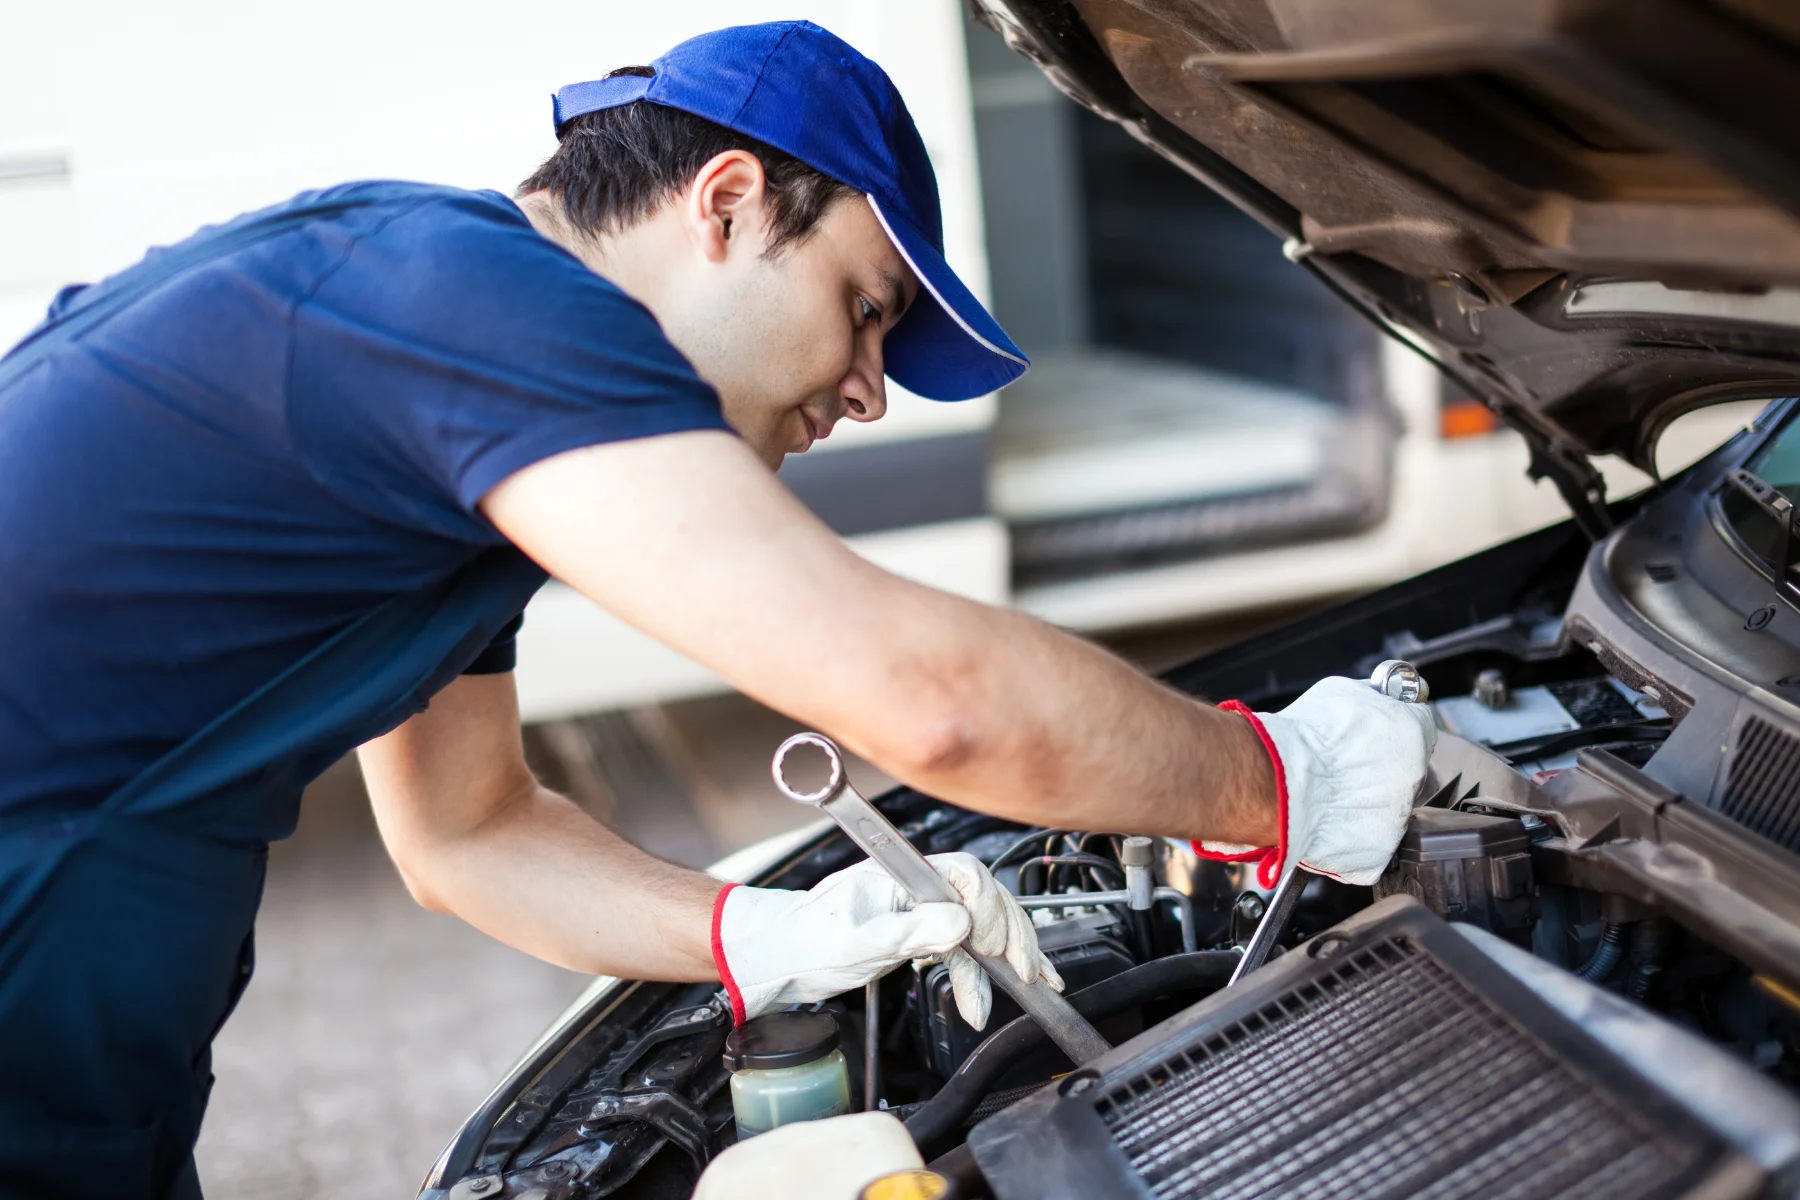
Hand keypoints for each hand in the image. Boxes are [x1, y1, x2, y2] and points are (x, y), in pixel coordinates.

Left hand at [712, 852, 1060, 1029]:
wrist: (778, 957)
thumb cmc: (804, 941)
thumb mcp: (857, 942)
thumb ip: (909, 932)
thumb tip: (959, 923)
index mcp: (902, 872)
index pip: (967, 875)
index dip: (988, 911)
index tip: (991, 950)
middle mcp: (917, 883)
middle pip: (985, 897)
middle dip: (1010, 935)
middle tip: (1022, 973)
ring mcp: (921, 906)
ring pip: (981, 924)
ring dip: (1003, 959)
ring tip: (1023, 988)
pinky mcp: (920, 930)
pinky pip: (962, 947)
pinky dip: (979, 975)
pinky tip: (985, 999)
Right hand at [1198, 677, 1436, 886]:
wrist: (1276, 782)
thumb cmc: (1304, 737)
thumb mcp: (1344, 691)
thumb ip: (1376, 698)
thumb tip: (1386, 698)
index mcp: (1411, 732)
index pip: (1420, 725)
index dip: (1396, 727)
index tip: (1380, 732)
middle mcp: (1413, 776)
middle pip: (1408, 769)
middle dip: (1384, 765)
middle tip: (1348, 764)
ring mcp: (1398, 817)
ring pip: (1390, 807)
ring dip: (1369, 800)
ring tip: (1334, 792)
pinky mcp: (1379, 851)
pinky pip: (1371, 840)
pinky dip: (1354, 832)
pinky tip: (1331, 818)